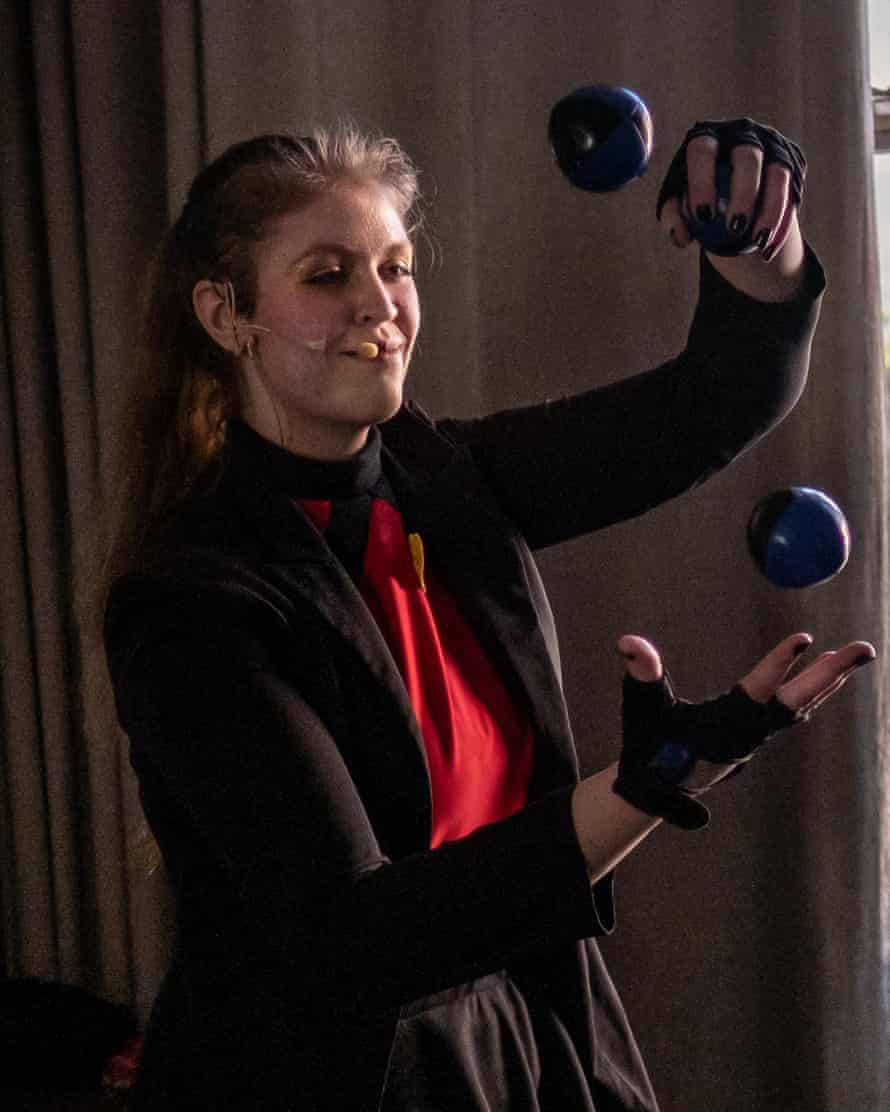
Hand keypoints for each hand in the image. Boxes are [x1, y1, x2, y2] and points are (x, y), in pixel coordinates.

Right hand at [613, 632, 875, 828]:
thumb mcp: (640, 706)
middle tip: (864, 649)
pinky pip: (793, 713)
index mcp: (721, 727)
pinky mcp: (754, 738)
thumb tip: (629, 642)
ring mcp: (754, 739)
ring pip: (801, 708)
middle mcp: (746, 736)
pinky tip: (827, 677)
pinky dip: (815, 692)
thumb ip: (640, 672)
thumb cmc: (645, 745)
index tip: (804, 639)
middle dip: (831, 674)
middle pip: (798, 703)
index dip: (779, 665)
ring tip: (855, 656)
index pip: (758, 693)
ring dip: (830, 681)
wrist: (652, 787)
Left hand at [656, 118, 807, 298]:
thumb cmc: (696, 198)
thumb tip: (682, 235)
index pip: (703, 151)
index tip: (703, 216)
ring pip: (777, 172)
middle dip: (744, 192)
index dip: (703, 181)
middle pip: (748, 156)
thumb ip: (673, 218)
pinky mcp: (790, 163)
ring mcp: (770, 145)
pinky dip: (780, 220)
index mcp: (707, 138)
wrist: (729, 192)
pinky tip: (768, 247)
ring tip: (757, 241)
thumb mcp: (679, 205)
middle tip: (735, 228)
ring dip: (770, 208)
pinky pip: (790, 191)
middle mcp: (742, 133)